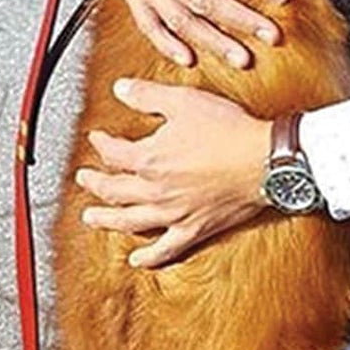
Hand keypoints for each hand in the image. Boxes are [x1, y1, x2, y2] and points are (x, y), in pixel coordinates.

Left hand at [77, 78, 272, 267]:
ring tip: (91, 218)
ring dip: (106, 220)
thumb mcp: (185, 101)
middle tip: (84, 179)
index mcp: (150, 159)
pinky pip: (166, 248)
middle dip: (95, 183)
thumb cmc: (228, 129)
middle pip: (114, 190)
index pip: (113, 153)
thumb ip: (148, 95)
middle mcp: (155, 191)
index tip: (97, 138)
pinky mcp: (194, 229)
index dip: (101, 144)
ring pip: (130, 221)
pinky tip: (137, 259)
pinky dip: (149, 256)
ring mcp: (173, 213)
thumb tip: (120, 89)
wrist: (265, 160)